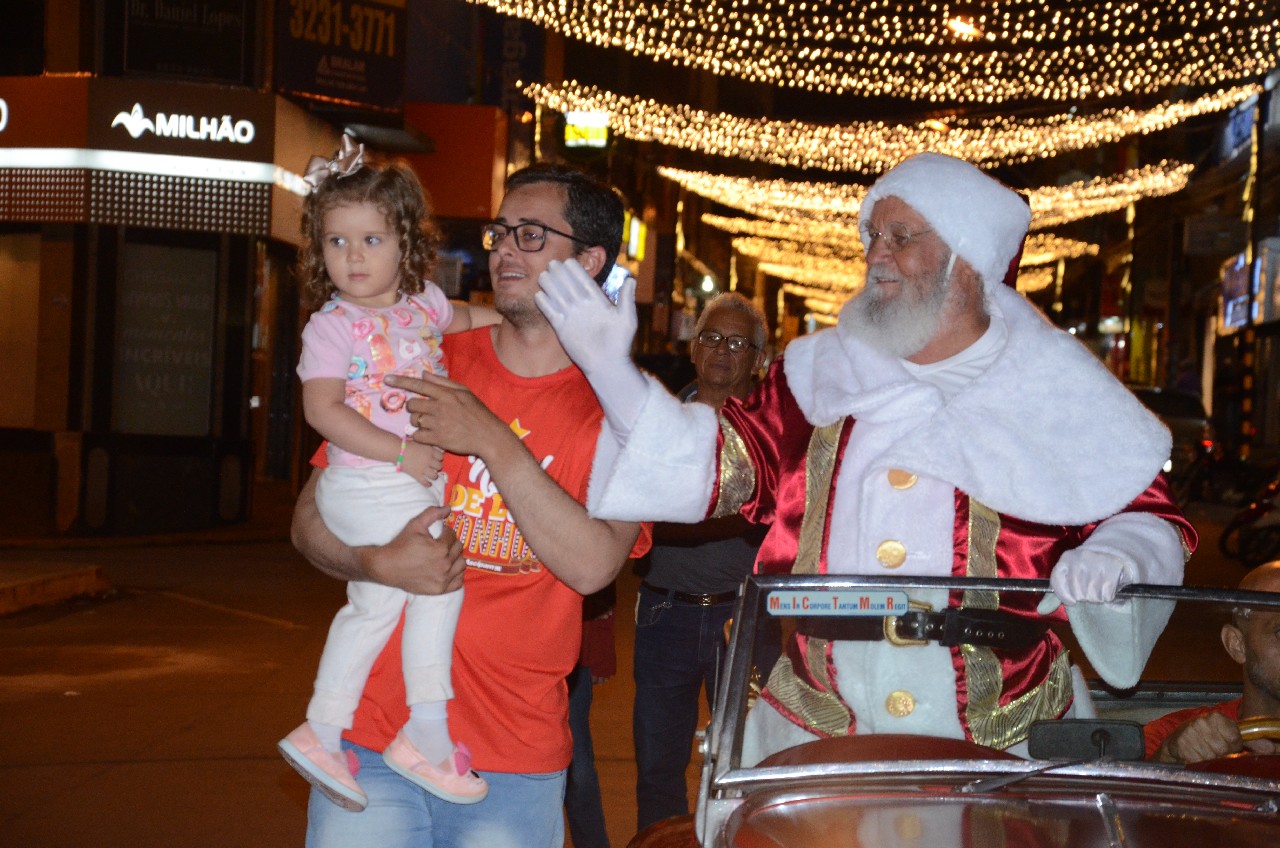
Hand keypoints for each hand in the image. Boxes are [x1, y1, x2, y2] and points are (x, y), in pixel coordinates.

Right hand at [359, 505, 464, 594]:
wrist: (387, 567)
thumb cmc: (401, 545)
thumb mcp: (415, 525)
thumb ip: (432, 514)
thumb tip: (448, 508)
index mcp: (441, 548)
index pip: (452, 536)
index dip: (446, 532)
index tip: (439, 533)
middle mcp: (445, 565)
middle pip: (458, 549)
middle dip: (451, 543)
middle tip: (442, 543)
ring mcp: (443, 579)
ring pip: (461, 565)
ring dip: (456, 558)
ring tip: (447, 555)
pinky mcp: (439, 589)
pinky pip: (458, 582)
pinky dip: (457, 575)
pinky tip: (449, 569)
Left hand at [388, 373, 516, 460]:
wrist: (488, 436)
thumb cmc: (477, 412)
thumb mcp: (464, 392)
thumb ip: (443, 382)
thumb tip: (424, 374)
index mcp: (446, 394)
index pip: (419, 385)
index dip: (401, 381)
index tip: (386, 379)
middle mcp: (440, 407)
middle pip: (412, 404)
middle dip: (413, 408)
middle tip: (424, 412)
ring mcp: (438, 423)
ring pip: (414, 420)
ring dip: (417, 422)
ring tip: (430, 424)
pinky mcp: (438, 439)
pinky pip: (417, 436)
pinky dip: (419, 436)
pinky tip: (428, 435)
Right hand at [400, 439, 443, 483]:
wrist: (397, 450)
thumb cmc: (407, 444)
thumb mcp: (421, 441)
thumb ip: (428, 445)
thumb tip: (435, 448)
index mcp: (430, 451)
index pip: (441, 457)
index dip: (439, 458)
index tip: (436, 458)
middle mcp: (429, 460)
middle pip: (439, 466)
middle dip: (437, 467)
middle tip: (433, 466)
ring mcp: (423, 468)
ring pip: (435, 476)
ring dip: (434, 476)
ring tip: (431, 475)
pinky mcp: (417, 475)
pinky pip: (425, 482)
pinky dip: (428, 484)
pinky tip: (428, 484)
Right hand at [534, 258, 648, 438]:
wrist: (607, 364)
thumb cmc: (620, 343)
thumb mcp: (627, 319)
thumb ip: (626, 299)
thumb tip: (631, 279)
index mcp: (597, 302)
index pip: (585, 282)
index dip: (576, 272)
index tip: (569, 261)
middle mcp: (583, 307)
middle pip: (569, 287)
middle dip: (560, 275)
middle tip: (552, 263)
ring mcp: (572, 317)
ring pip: (558, 297)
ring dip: (550, 286)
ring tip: (543, 275)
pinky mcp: (562, 329)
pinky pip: (551, 314)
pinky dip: (545, 305)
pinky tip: (539, 295)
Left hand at [1037, 548, 1134, 613]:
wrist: (1111, 555)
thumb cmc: (1086, 571)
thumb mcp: (1067, 580)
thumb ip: (1054, 597)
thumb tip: (1041, 611)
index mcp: (1066, 559)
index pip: (1058, 583)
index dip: (1064, 596)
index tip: (1072, 600)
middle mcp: (1079, 558)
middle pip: (1076, 592)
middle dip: (1084, 596)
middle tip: (1089, 590)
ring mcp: (1096, 561)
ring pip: (1092, 595)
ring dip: (1096, 597)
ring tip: (1099, 588)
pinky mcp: (1112, 567)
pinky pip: (1106, 594)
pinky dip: (1108, 596)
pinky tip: (1108, 588)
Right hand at [1157, 711, 1243, 762]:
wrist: (1176, 741)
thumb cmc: (1203, 738)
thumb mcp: (1224, 734)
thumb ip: (1246, 741)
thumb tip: (1269, 748)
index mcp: (1216, 717)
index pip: (1234, 738)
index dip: (1233, 747)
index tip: (1228, 747)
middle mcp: (1202, 721)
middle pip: (1223, 749)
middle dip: (1221, 755)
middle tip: (1214, 751)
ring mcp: (1190, 731)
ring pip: (1211, 756)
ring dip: (1209, 760)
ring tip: (1203, 753)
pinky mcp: (1181, 743)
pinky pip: (1198, 760)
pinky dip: (1198, 762)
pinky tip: (1195, 756)